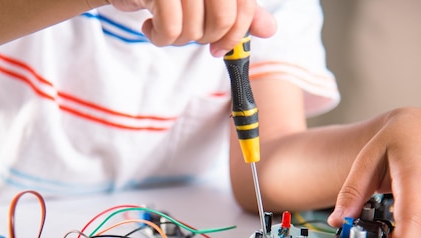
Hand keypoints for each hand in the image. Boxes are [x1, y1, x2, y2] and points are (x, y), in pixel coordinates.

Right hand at [108, 0, 276, 54]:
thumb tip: (269, 29)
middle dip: (205, 39)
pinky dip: (159, 37)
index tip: (219, 50)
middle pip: (222, 21)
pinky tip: (150, 26)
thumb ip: (237, 11)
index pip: (243, 7)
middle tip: (187, 35)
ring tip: (164, 25)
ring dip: (177, 39)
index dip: (235, 34)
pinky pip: (170, 29)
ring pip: (194, 29)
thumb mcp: (204, 0)